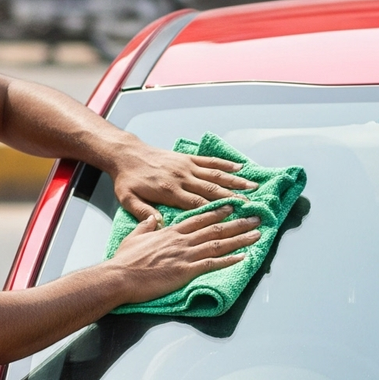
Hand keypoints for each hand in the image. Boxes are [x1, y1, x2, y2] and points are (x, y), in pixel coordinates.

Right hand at [106, 207, 259, 303]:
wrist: (120, 276)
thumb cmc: (125, 260)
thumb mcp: (134, 236)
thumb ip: (146, 226)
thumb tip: (153, 218)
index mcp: (170, 232)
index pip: (198, 218)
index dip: (217, 212)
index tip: (231, 206)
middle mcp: (182, 240)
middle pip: (215, 228)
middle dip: (237, 222)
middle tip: (254, 217)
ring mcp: (186, 255)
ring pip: (219, 243)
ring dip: (240, 238)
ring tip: (256, 234)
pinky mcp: (187, 270)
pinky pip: (213, 263)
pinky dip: (230, 260)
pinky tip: (243, 257)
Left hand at [109, 140, 256, 220]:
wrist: (125, 154)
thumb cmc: (127, 180)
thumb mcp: (128, 200)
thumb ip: (144, 213)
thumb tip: (160, 225)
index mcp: (170, 192)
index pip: (198, 204)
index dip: (217, 211)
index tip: (234, 217)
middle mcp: (182, 178)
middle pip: (213, 190)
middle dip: (234, 199)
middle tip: (252, 206)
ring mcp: (187, 166)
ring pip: (216, 174)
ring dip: (236, 181)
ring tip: (253, 187)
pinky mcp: (187, 158)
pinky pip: (209, 161)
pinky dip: (226, 163)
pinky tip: (239, 167)